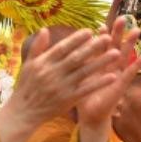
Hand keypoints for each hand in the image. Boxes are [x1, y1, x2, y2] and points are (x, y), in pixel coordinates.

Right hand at [0, 28, 121, 141]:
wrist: (23, 112)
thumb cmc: (26, 86)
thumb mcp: (28, 65)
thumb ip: (37, 47)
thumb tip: (45, 29)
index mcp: (43, 63)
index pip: (62, 48)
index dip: (76, 39)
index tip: (90, 31)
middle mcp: (53, 73)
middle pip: (76, 58)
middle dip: (93, 47)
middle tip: (108, 37)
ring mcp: (61, 87)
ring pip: (84, 72)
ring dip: (101, 62)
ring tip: (117, 53)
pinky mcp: (68, 99)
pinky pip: (86, 89)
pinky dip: (99, 83)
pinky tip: (112, 76)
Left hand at [76, 18, 140, 124]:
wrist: (89, 115)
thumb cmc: (82, 95)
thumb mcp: (76, 76)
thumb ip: (74, 62)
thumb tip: (66, 49)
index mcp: (97, 63)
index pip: (99, 46)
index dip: (101, 35)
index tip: (102, 24)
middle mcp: (108, 67)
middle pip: (114, 45)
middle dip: (118, 32)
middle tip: (122, 18)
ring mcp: (117, 74)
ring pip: (124, 55)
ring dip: (131, 43)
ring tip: (137, 30)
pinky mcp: (122, 85)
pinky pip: (130, 73)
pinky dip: (138, 64)